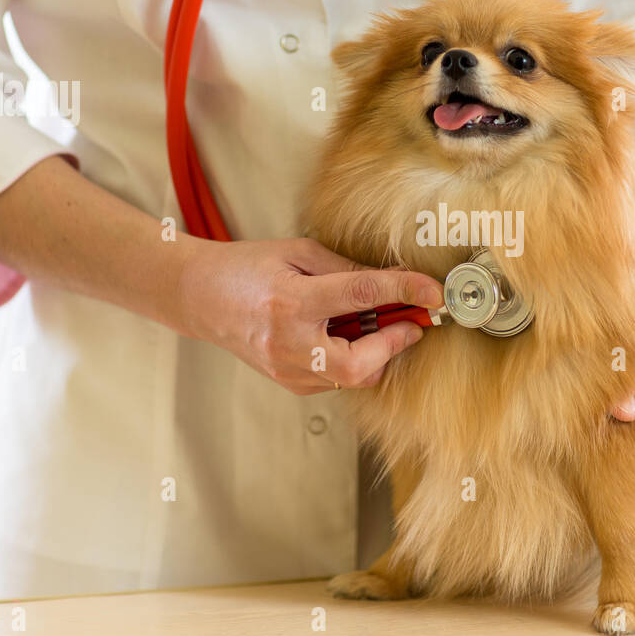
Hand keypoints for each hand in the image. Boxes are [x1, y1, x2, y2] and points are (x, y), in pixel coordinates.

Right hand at [177, 237, 443, 394]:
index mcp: (291, 301)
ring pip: (353, 376)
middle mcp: (288, 343)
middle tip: (411, 320)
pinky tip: (348, 335)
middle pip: (360, 364)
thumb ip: (348, 269)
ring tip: (376, 322)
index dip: (405, 291)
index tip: (434, 291)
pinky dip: (354, 358)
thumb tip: (396, 280)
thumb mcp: (299, 253)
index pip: (362, 296)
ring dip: (376, 351)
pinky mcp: (290, 382)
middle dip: (395, 344)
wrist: (200, 297)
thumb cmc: (248, 267)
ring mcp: (287, 370)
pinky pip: (337, 378)